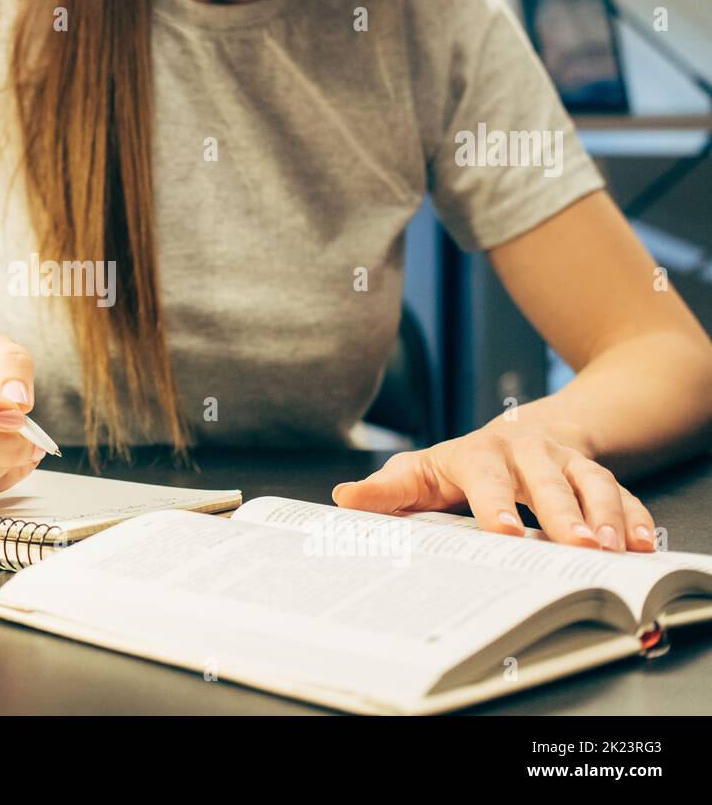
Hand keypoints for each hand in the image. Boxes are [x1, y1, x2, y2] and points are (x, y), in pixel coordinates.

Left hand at [331, 421, 655, 551]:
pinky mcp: (595, 474)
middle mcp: (526, 452)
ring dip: (604, 515)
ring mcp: (565, 461)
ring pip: (591, 483)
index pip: (486, 476)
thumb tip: (343, 498)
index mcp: (478, 453)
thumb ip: (387, 489)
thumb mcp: (419, 473)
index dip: (496, 503)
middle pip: (546, 480)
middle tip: (577, 546)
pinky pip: (622, 492)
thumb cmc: (458, 466)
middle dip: (562, 512)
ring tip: (611, 550)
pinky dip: (635, 516)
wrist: (516, 436)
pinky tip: (642, 544)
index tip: (504, 532)